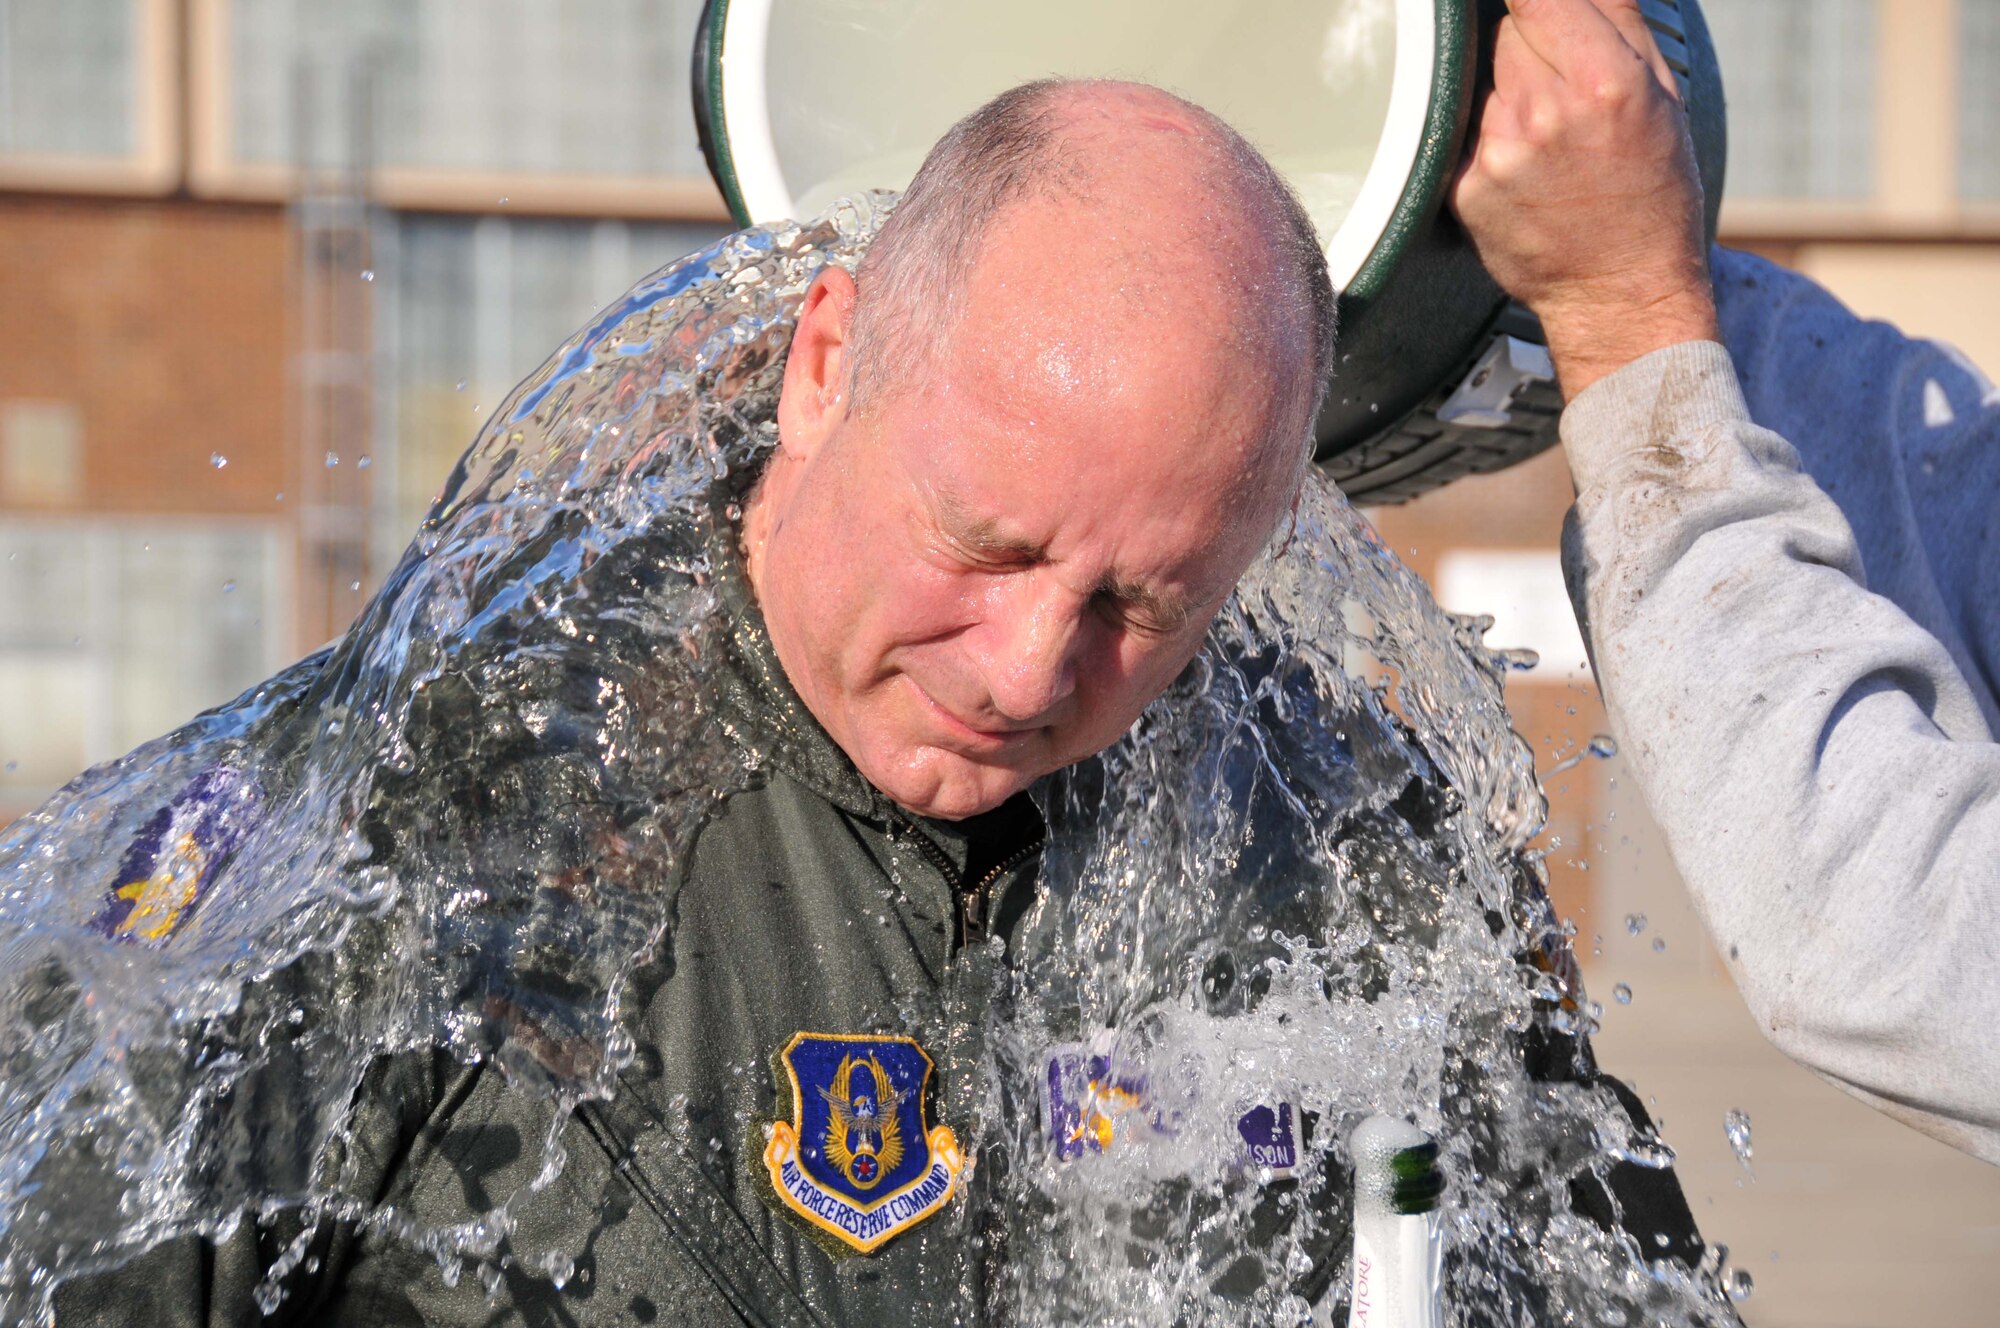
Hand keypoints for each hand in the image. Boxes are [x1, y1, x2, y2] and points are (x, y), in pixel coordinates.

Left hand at [1449, 0, 1719, 398]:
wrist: (1621, 292)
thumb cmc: (1651, 193)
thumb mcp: (1661, 96)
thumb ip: (1618, 18)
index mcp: (1604, 82)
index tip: (1534, 6)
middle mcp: (1545, 113)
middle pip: (1505, 31)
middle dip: (1528, 44)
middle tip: (1561, 88)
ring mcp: (1499, 152)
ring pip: (1482, 82)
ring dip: (1507, 94)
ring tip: (1548, 139)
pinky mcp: (1465, 188)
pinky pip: (1465, 133)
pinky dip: (1488, 139)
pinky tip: (1526, 171)